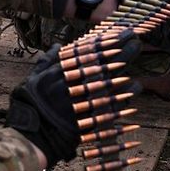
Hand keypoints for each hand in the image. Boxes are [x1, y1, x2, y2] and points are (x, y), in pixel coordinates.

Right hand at [5, 35, 142, 166]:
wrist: (33, 137)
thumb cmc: (33, 107)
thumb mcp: (34, 80)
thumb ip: (46, 61)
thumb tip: (58, 46)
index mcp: (57, 72)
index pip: (85, 52)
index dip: (104, 41)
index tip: (119, 33)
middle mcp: (71, 84)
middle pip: (102, 63)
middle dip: (121, 50)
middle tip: (135, 40)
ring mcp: (81, 101)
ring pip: (110, 81)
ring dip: (125, 66)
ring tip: (136, 58)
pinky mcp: (90, 119)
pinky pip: (114, 104)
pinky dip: (125, 95)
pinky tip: (135, 86)